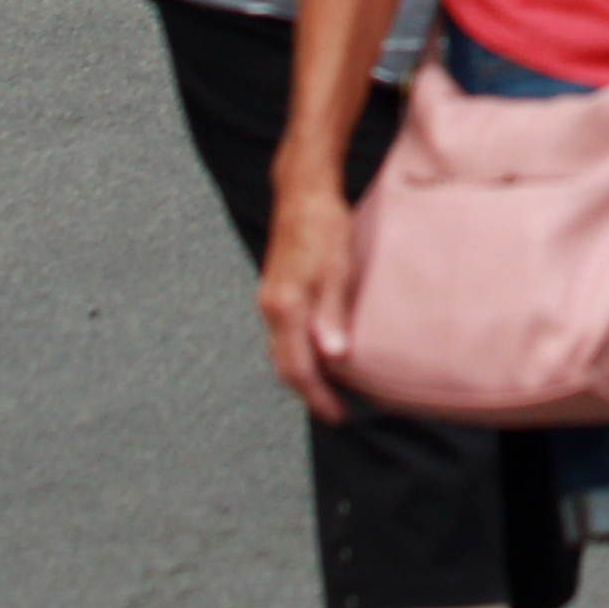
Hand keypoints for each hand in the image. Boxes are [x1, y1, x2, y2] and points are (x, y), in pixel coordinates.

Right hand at [256, 172, 360, 422]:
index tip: (339, 415)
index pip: (297, 369)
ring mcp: (269, 301)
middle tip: (336, 410)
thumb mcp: (337, 269)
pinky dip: (298, 354)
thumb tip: (333, 356)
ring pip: (281, 353)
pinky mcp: (274, 292)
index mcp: (284, 308)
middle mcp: (270, 310)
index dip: (317, 397)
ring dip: (303, 374)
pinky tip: (318, 354)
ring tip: (331, 389)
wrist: (302, 192)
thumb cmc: (323, 226)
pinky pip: (282, 336)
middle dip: (309, 393)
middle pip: (284, 367)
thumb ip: (332, 314)